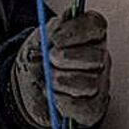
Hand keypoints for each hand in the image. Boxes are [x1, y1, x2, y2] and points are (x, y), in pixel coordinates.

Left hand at [10, 11, 110, 128]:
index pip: (95, 25)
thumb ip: (52, 28)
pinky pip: (85, 106)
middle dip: (66, 58)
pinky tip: (54, 94)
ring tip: (49, 78)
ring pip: (90, 83)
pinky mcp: (94, 107)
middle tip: (50, 59)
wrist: (28, 85)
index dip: (75, 30)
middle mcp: (99, 56)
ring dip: (61, 81)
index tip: (55, 38)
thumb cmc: (38, 58)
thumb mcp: (40, 37)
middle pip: (96, 56)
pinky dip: (63, 101)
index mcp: (88, 34)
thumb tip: (63, 22)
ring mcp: (100, 83)